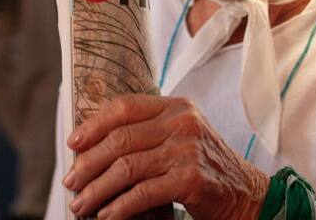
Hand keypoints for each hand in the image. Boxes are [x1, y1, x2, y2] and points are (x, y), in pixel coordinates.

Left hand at [63, 95, 269, 219]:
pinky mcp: (191, 179)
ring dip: (97, 189)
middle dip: (88, 162)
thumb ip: (149, 131)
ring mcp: (188, 149)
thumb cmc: (204, 165)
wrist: (244, 192)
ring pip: (126, 167)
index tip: (73, 143)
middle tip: (71, 181)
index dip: (94, 124)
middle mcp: (182, 122)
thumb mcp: (181, 136)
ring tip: (81, 204)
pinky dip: (119, 206)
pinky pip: (142, 193)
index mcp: (176, 106)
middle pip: (120, 138)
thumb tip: (93, 145)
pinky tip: (107, 215)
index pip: (125, 107)